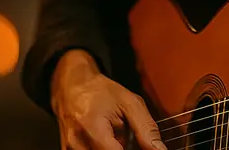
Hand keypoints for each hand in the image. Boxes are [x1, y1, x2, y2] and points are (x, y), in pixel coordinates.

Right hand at [51, 50, 166, 149]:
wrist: (71, 85)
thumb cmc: (100, 91)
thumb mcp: (129, 102)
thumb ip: (145, 128)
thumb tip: (159, 149)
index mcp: (92, 129)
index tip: (139, 144)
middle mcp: (76, 143)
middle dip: (122, 147)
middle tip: (125, 135)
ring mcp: (69, 149)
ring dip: (111, 148)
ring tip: (114, 136)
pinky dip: (102, 148)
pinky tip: (106, 140)